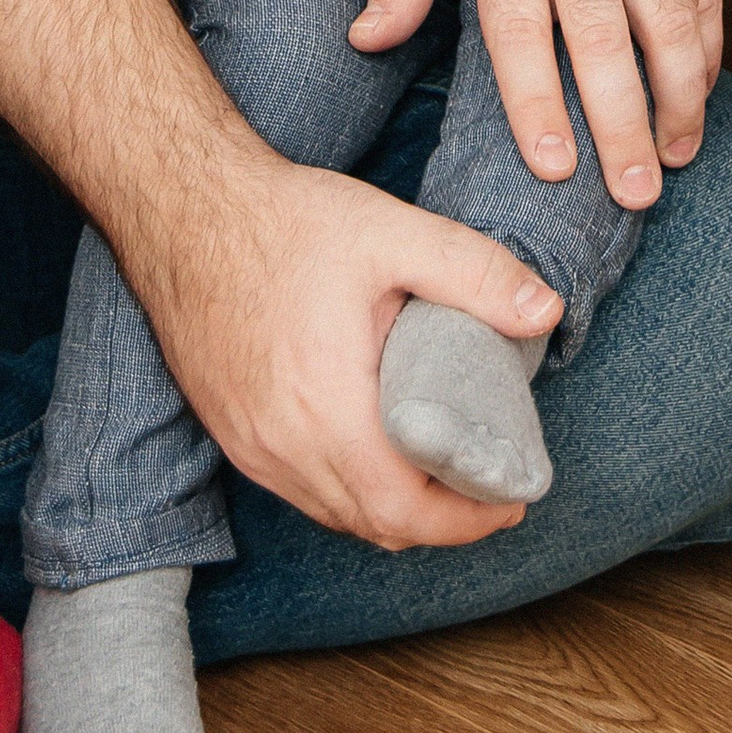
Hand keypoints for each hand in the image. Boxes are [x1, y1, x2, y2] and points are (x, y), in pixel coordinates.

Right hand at [134, 141, 564, 546]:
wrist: (185, 208)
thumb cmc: (286, 220)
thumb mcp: (392, 233)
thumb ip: (475, 272)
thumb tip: (546, 312)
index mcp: (326, 408)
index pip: (405, 511)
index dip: (467, 520)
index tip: (511, 500)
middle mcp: (280, 445)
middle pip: (374, 524)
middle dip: (442, 519)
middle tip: (490, 487)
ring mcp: (249, 445)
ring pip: (335, 512)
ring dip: (393, 508)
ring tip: (443, 471)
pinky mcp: (231, 432)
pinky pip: (300, 489)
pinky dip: (348, 489)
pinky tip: (378, 452)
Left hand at [349, 0, 727, 205]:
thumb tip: (365, 40)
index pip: (523, 35)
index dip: (539, 105)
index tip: (554, 167)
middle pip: (604, 44)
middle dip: (621, 128)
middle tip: (636, 196)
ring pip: (670, 24)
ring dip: (680, 98)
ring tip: (677, 155)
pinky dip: (708, 44)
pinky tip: (702, 86)